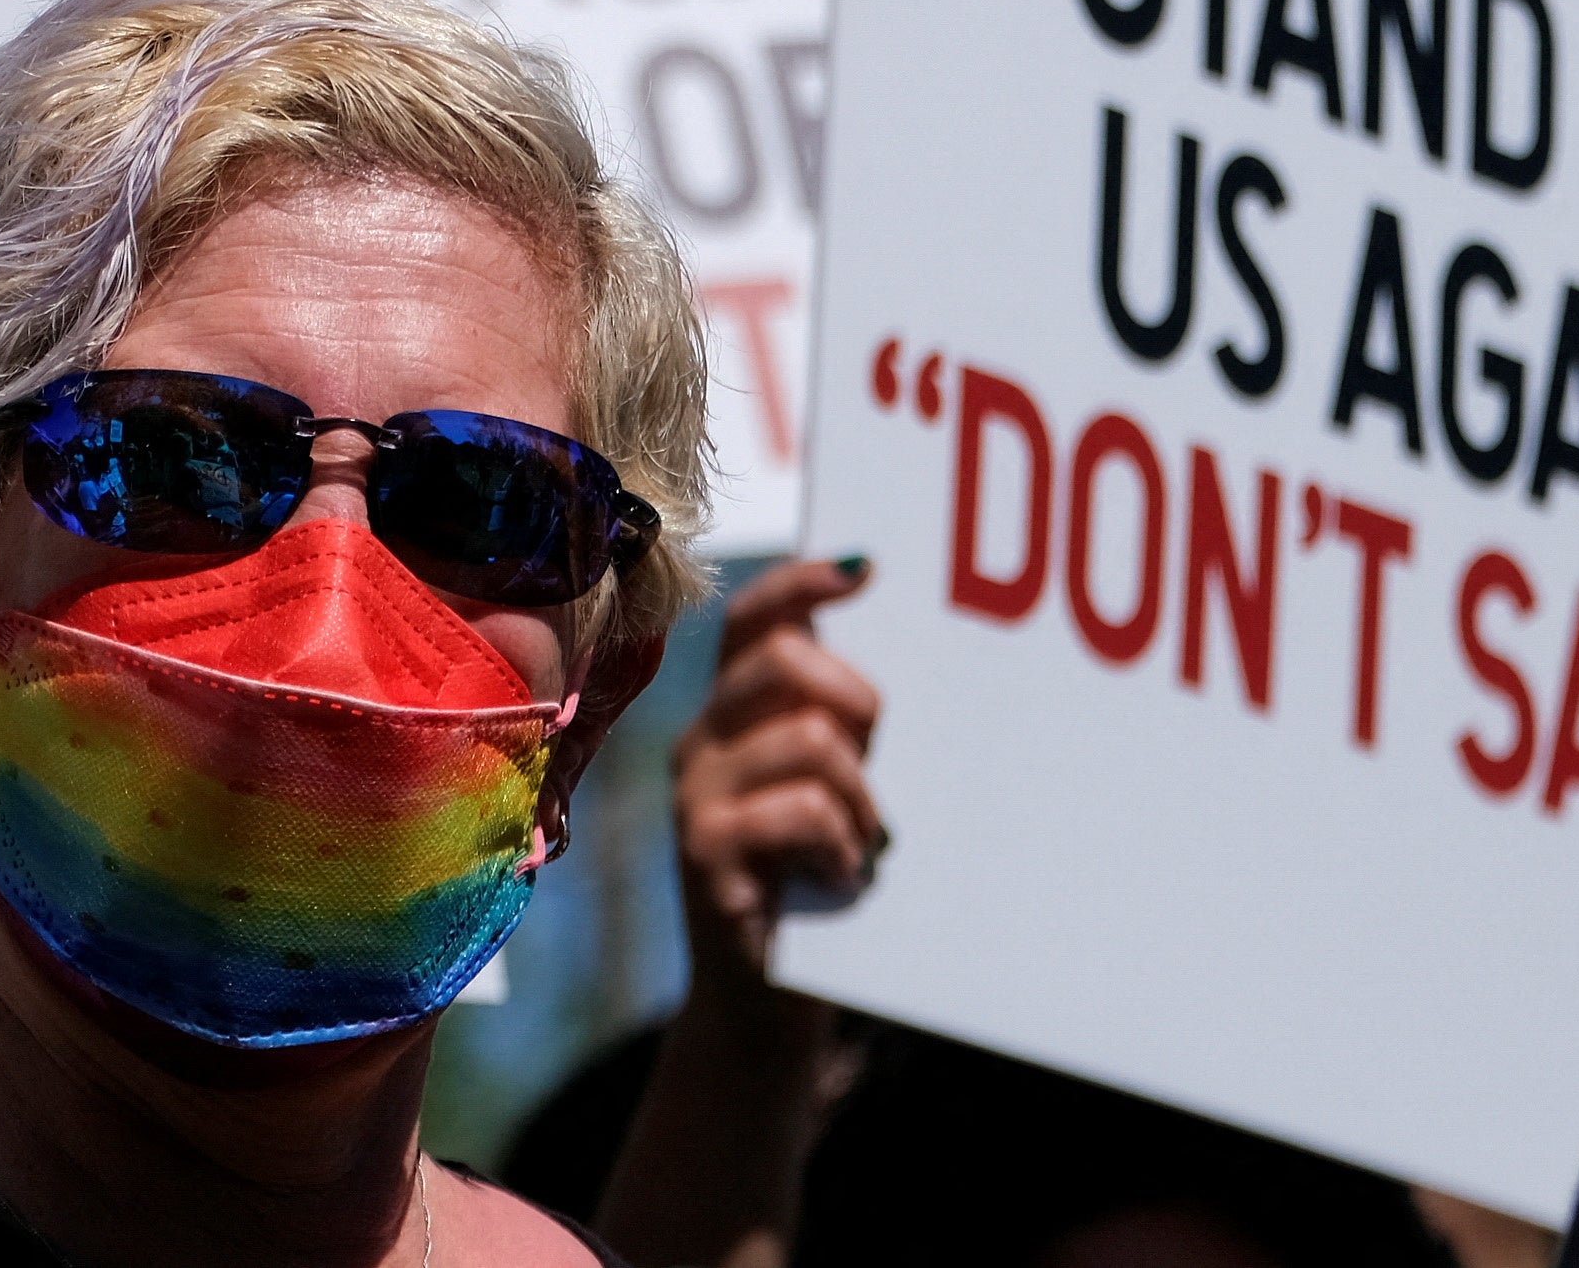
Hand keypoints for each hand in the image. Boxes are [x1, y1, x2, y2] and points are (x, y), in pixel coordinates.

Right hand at [673, 555, 882, 980]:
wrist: (761, 1010)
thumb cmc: (811, 891)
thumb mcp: (825, 795)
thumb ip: (835, 730)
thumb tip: (883, 651)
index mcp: (729, 718)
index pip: (747, 621)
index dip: (800, 584)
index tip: (865, 569)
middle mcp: (699, 742)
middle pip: (781, 660)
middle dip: (855, 703)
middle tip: (869, 771)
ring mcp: (695, 795)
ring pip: (810, 739)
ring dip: (861, 801)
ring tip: (856, 849)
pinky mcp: (704, 850)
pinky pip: (802, 809)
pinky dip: (843, 847)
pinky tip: (838, 881)